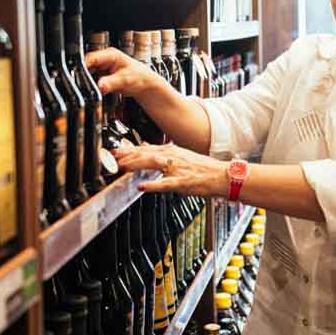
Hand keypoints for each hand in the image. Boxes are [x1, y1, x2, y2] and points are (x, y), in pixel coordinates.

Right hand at [85, 47, 159, 97]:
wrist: (146, 85)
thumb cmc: (140, 77)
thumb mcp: (125, 80)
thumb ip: (111, 83)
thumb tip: (100, 86)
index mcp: (110, 54)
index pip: (90, 58)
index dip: (82, 67)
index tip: (78, 77)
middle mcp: (105, 59)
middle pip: (87, 65)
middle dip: (83, 75)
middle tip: (82, 86)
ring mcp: (103, 66)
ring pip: (88, 72)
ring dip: (87, 80)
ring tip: (88, 89)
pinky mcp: (102, 74)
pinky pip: (92, 78)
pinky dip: (91, 84)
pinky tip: (93, 89)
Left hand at [113, 143, 228, 197]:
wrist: (223, 176)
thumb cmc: (203, 169)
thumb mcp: (181, 156)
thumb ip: (162, 154)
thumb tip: (145, 148)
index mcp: (172, 151)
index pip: (145, 148)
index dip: (128, 150)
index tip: (115, 151)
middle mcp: (173, 157)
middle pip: (146, 153)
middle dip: (127, 156)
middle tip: (112, 159)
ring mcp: (178, 169)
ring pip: (153, 164)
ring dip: (136, 165)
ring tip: (122, 168)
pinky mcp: (183, 182)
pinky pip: (166, 183)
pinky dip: (153, 184)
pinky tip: (142, 186)